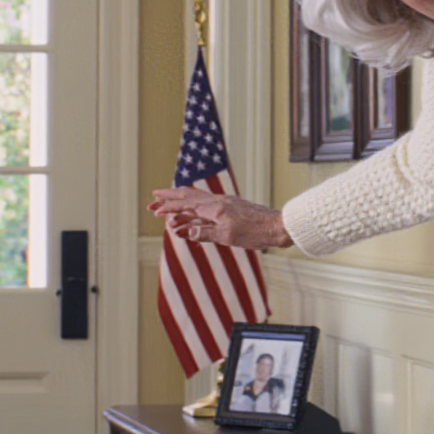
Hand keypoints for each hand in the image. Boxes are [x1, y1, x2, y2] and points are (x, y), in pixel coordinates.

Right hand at [149, 187, 291, 249]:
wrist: (280, 227)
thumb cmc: (256, 232)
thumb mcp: (227, 236)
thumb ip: (204, 233)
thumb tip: (183, 232)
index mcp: (216, 208)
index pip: (186, 206)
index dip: (169, 209)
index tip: (154, 210)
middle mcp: (220, 202)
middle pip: (190, 197)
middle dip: (170, 198)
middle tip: (153, 198)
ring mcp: (227, 204)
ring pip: (199, 201)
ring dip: (181, 203)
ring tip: (166, 206)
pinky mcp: (233, 208)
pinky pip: (209, 207)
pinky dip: (196, 209)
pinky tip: (192, 213)